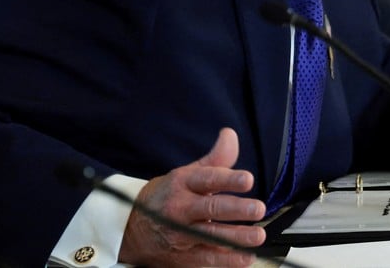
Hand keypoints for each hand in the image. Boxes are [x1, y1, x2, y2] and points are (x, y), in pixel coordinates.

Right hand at [119, 128, 266, 266]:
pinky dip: (226, 260)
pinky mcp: (182, 256)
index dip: (228, 178)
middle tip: (258, 208)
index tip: (247, 179)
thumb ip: (215, 159)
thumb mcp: (187, 174)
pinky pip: (206, 259)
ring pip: (210, 235)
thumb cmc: (167, 197)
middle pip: (211, 208)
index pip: (207, 178)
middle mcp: (181, 208)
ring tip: (257, 236)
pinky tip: (245, 258)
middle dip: (236, 209)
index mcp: (183, 183)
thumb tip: (231, 135)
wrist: (131, 227)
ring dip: (236, 237)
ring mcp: (181, 233)